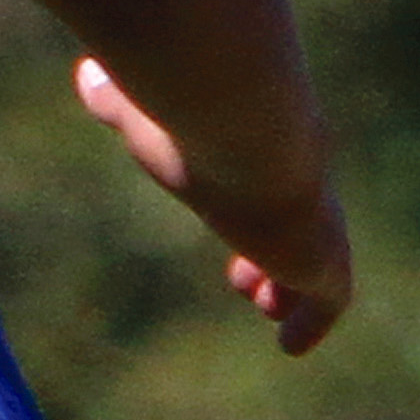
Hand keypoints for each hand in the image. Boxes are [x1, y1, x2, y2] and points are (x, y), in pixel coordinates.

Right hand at [75, 58, 351, 356]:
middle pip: (300, 220)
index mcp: (266, 146)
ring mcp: (315, 219)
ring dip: (293, 288)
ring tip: (268, 310)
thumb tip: (88, 72)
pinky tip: (293, 347)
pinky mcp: (319, 255)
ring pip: (318, 260)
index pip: (269, 180)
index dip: (251, 210)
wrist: (242, 114)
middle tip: (248, 283)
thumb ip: (121, 100)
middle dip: (274, 251)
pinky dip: (315, 322)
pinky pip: (331, 298)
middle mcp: (299, 180)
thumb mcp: (145, 111)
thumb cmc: (189, 110)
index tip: (231, 228)